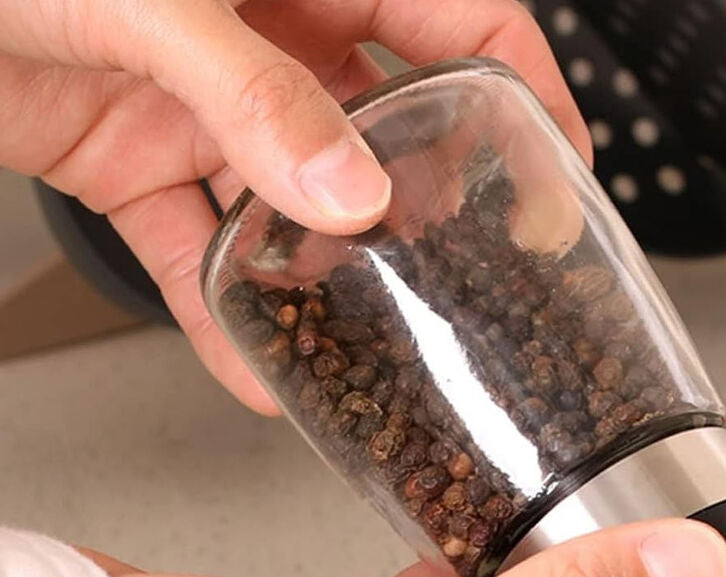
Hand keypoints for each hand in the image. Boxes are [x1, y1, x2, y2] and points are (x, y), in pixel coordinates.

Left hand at [0, 0, 587, 412]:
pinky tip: (251, 365)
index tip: (558, 184)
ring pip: (303, 205)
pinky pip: (200, 245)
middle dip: (435, 209)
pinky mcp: (140, 154)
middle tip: (467, 285)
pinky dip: (223, 308)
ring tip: (369, 342)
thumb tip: (348, 192)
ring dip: (332, 277)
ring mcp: (210, 101)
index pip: (468, 26)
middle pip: (394, 130)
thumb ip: (255, 92)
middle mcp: (273, 31)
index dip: (530, 101)